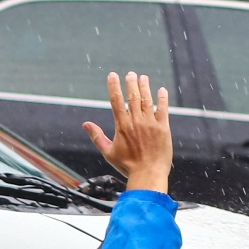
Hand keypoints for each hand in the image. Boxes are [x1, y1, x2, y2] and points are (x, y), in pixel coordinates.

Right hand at [84, 72, 172, 193]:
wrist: (148, 174)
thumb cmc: (127, 166)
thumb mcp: (108, 152)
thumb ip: (97, 136)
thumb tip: (85, 124)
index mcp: (122, 126)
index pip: (116, 101)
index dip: (114, 86)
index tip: (112, 75)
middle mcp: (136, 121)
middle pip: (133, 96)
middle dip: (131, 83)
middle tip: (130, 74)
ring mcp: (151, 123)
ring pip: (147, 100)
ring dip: (145, 87)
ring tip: (143, 78)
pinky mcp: (163, 128)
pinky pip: (163, 109)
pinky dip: (162, 98)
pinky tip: (162, 90)